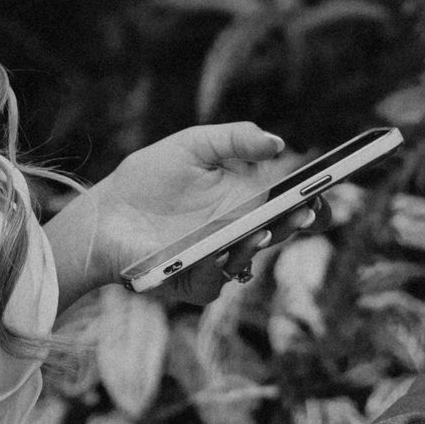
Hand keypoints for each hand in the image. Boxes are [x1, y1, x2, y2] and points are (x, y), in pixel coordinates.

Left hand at [79, 121, 317, 300]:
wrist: (104, 212)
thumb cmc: (149, 178)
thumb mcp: (193, 145)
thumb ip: (234, 139)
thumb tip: (277, 143)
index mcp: (244, 200)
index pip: (289, 207)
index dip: (310, 204)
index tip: (320, 193)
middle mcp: (236, 233)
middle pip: (277, 234)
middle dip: (294, 225)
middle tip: (301, 212)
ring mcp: (215, 260)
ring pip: (248, 261)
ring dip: (255, 247)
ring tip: (258, 230)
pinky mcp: (190, 282)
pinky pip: (212, 284)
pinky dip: (214, 270)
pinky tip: (215, 254)